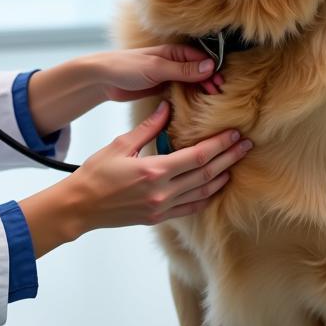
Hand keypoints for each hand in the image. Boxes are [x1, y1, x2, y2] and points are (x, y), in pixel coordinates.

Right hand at [70, 100, 252, 231]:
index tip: (234, 134)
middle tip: (245, 146)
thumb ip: (147, 128)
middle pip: (206, 174)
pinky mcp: (159, 217)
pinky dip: (206, 197)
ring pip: (202, 192)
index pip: (197, 156)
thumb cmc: (96, 173)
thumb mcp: (120, 145)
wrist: (80, 206)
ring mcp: (162, 207)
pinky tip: (215, 187)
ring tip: (236, 164)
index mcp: (154, 171)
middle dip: (228, 159)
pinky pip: (190, 208)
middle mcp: (163, 192)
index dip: (219, 145)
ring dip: (221, 177)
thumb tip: (166, 108)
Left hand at [95, 45, 225, 101]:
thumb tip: (210, 66)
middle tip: (218, 93)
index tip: (221, 82)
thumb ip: (182, 69)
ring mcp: (167, 75)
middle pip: (198, 70)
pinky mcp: (161, 87)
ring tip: (211, 100)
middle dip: (209, 80)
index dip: (212, 69)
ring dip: (200, 89)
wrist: (103, 79)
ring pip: (190, 81)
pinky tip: (195, 105)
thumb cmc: (127, 67)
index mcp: (173, 52)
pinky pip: (180, 90)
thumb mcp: (157, 68)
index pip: (200, 58)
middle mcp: (172, 62)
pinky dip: (189, 96)